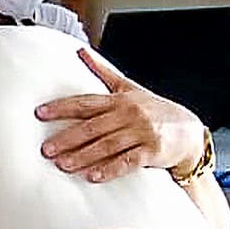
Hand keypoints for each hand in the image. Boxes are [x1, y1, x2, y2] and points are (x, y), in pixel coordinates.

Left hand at [37, 48, 203, 182]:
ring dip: (83, 156)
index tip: (40, 113)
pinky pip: (128, 162)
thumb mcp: (129, 88)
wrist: (189, 132)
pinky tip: (93, 176)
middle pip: (93, 126)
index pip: (85, 103)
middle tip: (46, 149)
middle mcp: (129, 114)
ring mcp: (142, 132)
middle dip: (67, 138)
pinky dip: (110, 169)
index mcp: (119, 100)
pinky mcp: (153, 151)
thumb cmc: (154, 109)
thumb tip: (81, 51)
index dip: (62, 107)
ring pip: (107, 145)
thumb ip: (103, 72)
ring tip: (62, 165)